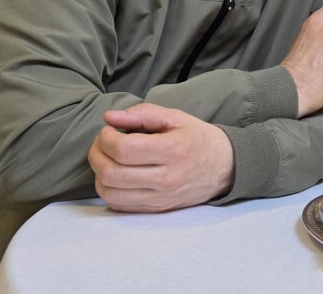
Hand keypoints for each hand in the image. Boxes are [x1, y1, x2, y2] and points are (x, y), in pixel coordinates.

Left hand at [87, 103, 233, 212]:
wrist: (226, 167)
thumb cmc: (199, 139)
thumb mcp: (176, 118)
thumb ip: (143, 114)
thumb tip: (110, 117)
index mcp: (173, 150)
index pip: (123, 150)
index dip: (106, 138)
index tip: (109, 130)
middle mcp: (166, 178)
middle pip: (112, 173)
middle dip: (96, 154)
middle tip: (102, 143)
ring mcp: (160, 197)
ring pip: (110, 192)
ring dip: (99, 173)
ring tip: (106, 159)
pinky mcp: (156, 209)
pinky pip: (119, 205)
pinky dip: (109, 189)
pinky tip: (116, 175)